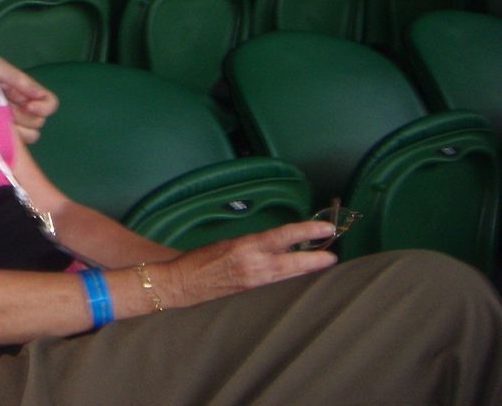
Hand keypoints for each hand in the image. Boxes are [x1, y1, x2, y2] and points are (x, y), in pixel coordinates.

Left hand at [0, 56, 56, 142]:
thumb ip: (19, 79)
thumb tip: (39, 95)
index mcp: (24, 93)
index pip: (50, 103)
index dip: (43, 106)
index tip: (28, 105)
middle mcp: (22, 110)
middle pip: (39, 121)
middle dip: (23, 116)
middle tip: (3, 108)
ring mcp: (13, 125)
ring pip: (31, 135)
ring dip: (16, 128)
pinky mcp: (3, 139)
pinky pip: (17, 146)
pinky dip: (8, 138)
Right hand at [156, 221, 336, 308]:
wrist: (183, 283)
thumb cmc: (200, 258)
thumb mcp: (227, 242)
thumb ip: (254, 243)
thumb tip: (278, 242)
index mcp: (246, 246)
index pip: (284, 236)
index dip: (308, 231)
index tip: (326, 228)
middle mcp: (255, 265)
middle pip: (295, 263)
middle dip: (317, 259)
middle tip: (334, 255)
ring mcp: (255, 280)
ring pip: (290, 274)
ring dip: (307, 267)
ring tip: (322, 260)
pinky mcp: (253, 290)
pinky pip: (279, 280)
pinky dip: (291, 274)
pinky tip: (298, 270)